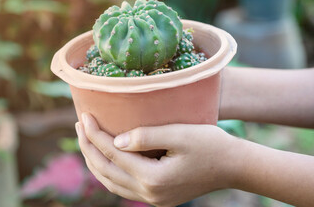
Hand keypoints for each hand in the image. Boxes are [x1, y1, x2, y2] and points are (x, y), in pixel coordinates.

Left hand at [76, 113, 241, 206]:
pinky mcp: (158, 197)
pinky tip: (107, 158)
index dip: (95, 134)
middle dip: (89, 147)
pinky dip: (110, 172)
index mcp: (153, 178)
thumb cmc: (211, 145)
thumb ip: (146, 136)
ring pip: (111, 183)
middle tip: (79, 125)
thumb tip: (116, 141)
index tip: (84, 116)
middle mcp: (149, 194)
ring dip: (96, 161)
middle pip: (106, 171)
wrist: (233, 166)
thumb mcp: (180, 134)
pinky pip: (123, 187)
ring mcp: (153, 199)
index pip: (113, 153)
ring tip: (87, 140)